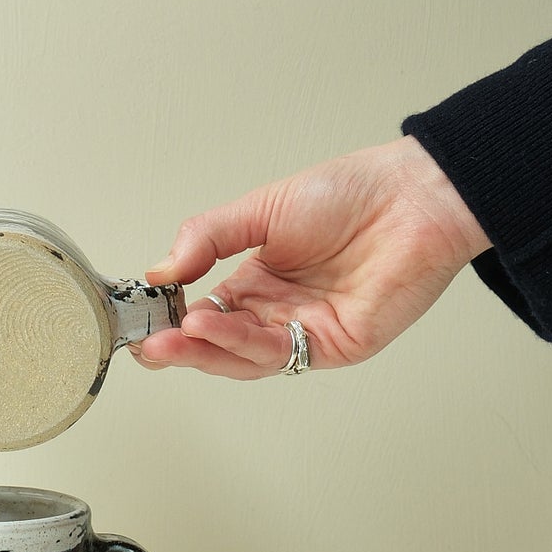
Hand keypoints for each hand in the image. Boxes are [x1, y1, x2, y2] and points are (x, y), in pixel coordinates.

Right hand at [131, 136, 490, 378]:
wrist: (412, 195)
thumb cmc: (351, 194)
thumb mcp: (260, 209)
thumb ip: (208, 238)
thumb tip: (160, 271)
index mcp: (257, 281)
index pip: (203, 313)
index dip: (171, 317)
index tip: (140, 316)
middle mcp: (277, 311)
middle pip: (217, 345)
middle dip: (179, 345)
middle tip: (145, 341)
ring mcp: (304, 331)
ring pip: (243, 357)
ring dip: (204, 348)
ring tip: (171, 335)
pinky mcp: (335, 345)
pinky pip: (280, 352)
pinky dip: (240, 342)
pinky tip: (210, 324)